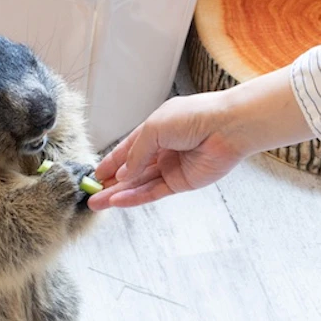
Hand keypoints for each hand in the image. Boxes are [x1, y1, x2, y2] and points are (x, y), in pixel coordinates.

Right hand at [87, 66, 314, 209]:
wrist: (228, 127)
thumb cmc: (195, 117)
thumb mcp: (154, 128)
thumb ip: (136, 152)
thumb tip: (123, 174)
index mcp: (155, 130)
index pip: (127, 150)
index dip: (110, 163)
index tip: (94, 176)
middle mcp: (162, 149)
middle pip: (131, 171)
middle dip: (110, 183)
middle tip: (91, 195)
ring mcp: (171, 167)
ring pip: (139, 184)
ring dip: (118, 194)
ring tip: (97, 204)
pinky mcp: (181, 182)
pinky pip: (154, 192)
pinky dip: (136, 198)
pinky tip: (119, 202)